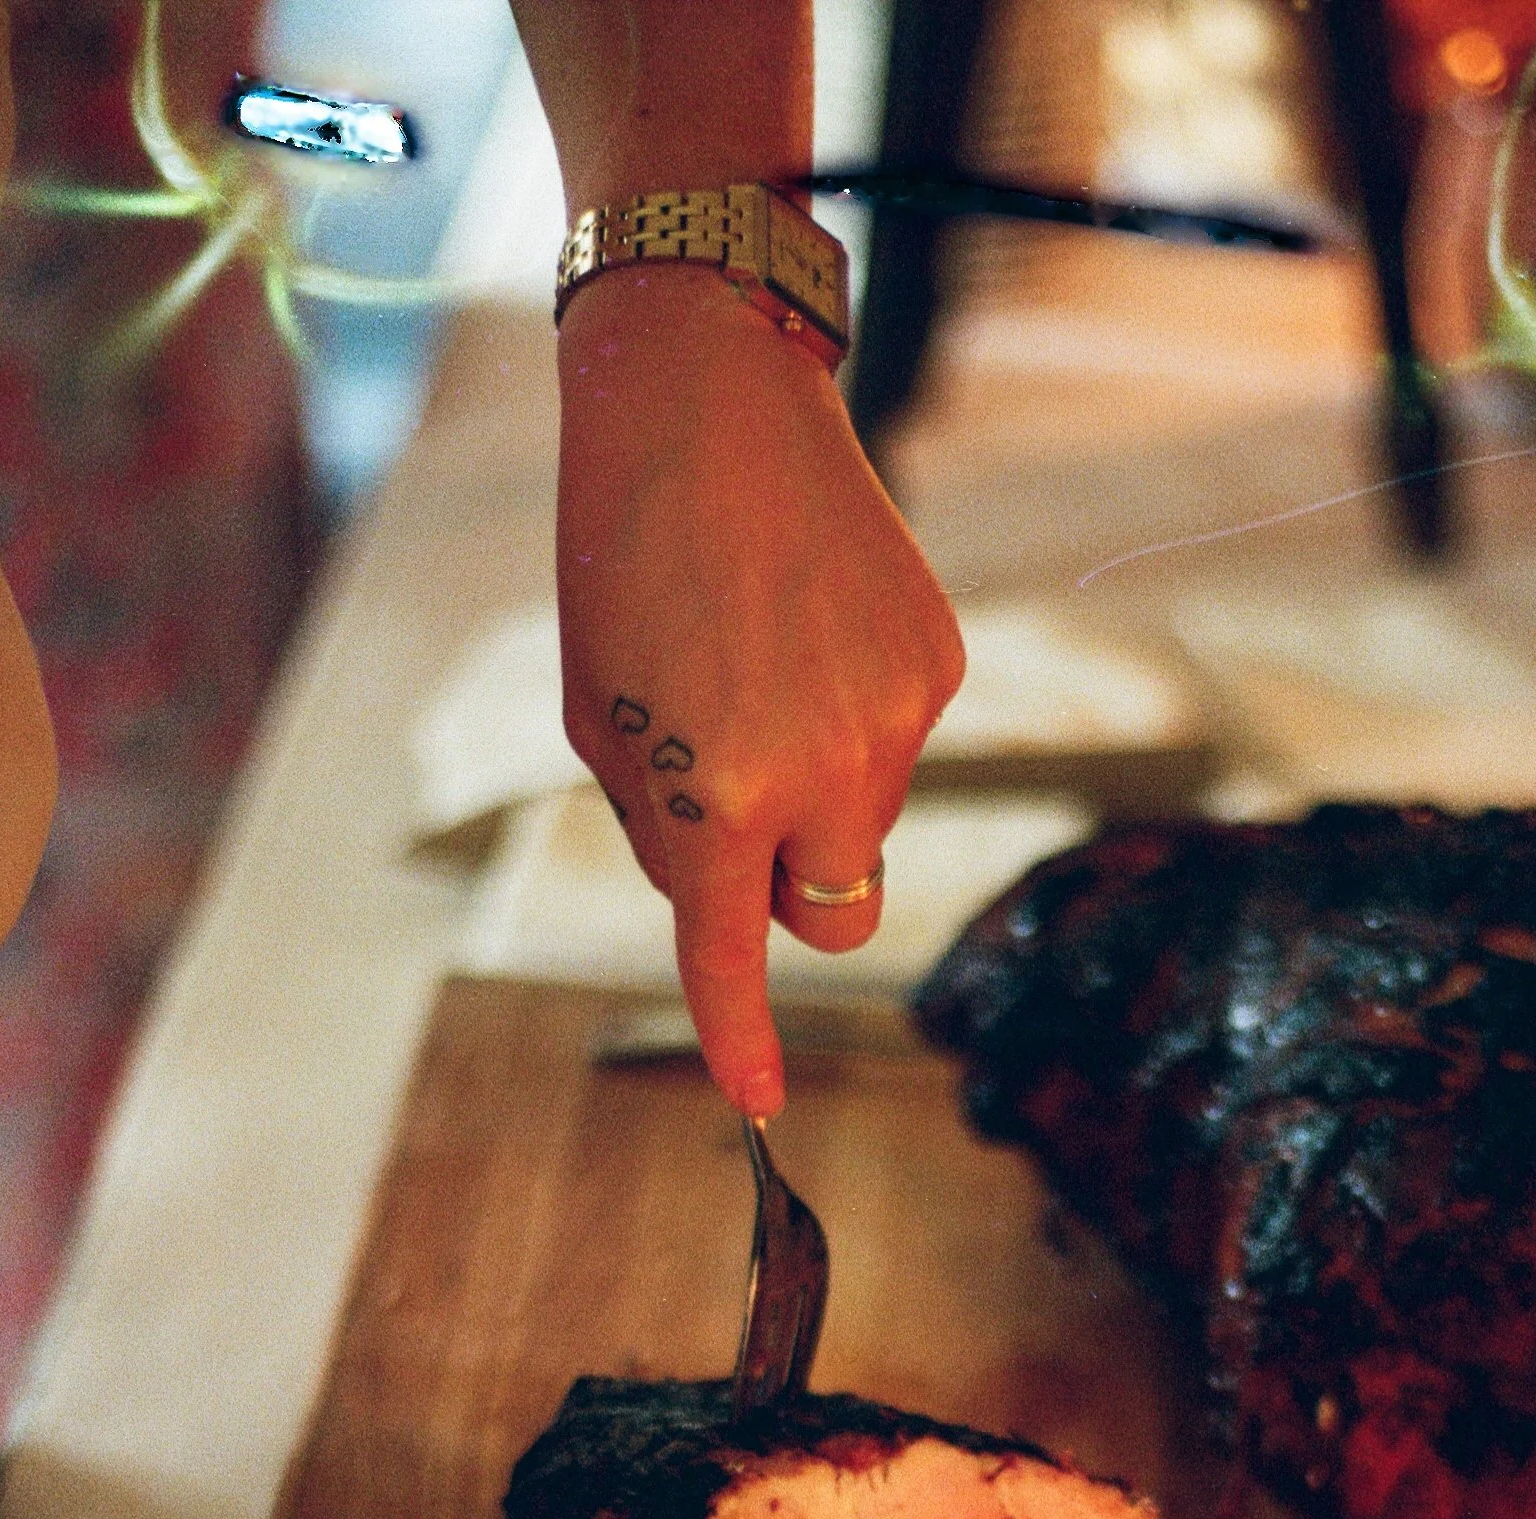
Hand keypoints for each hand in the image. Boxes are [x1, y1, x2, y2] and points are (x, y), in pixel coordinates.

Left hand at [553, 266, 964, 1111]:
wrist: (705, 397)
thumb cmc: (621, 561)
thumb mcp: (599, 719)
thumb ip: (664, 828)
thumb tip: (729, 895)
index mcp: (715, 796)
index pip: (735, 955)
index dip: (744, 1037)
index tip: (761, 1103)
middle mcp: (821, 774)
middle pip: (830, 915)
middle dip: (790, 893)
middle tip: (737, 806)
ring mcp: (895, 721)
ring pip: (864, 825)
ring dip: (815, 784)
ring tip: (757, 661)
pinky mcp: (936, 664)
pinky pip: (896, 739)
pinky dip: (851, 709)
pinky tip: (806, 620)